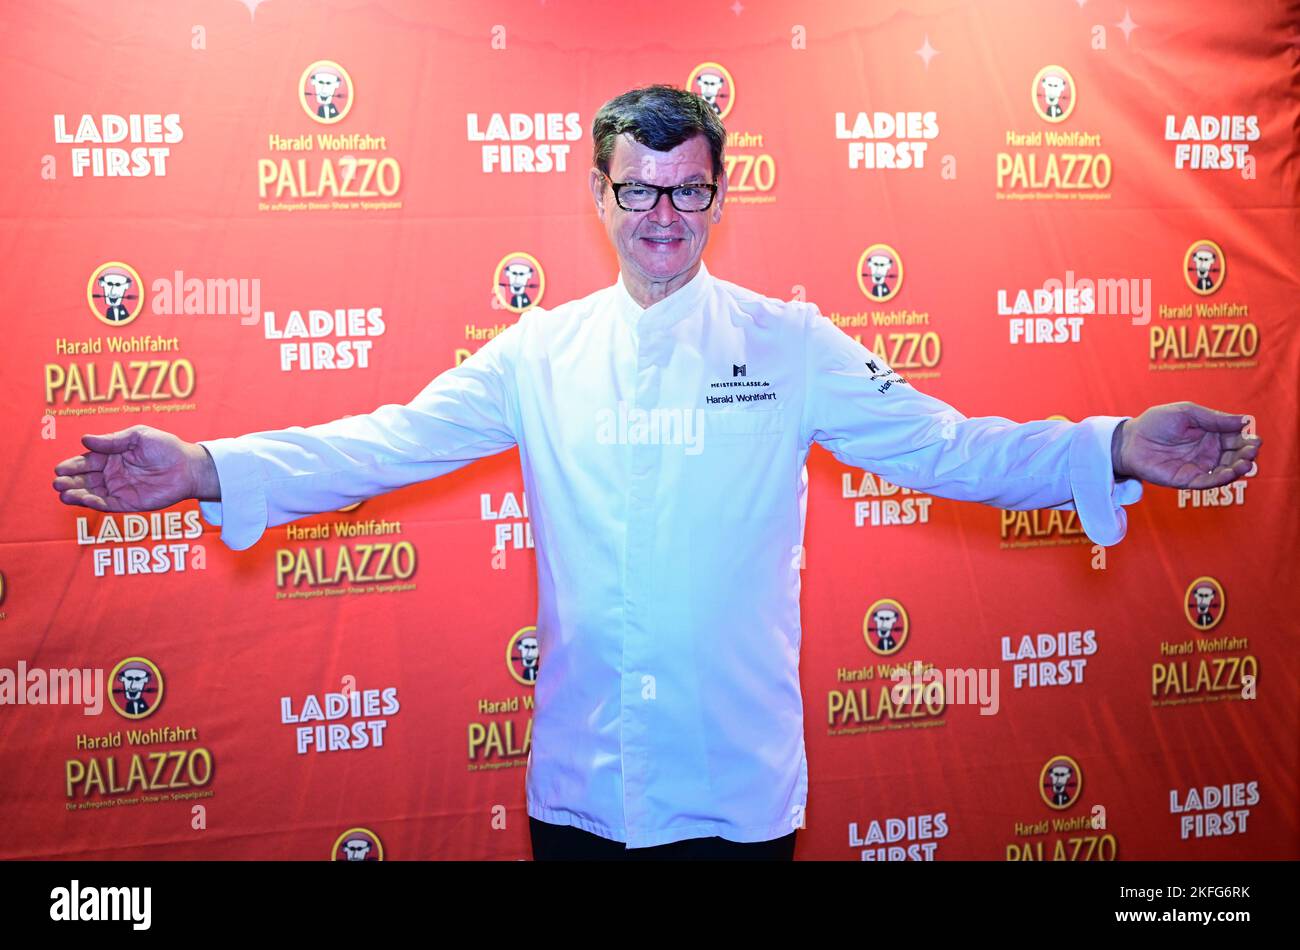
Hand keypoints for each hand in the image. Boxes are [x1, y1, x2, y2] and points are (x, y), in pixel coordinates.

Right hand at [52, 425, 217, 511]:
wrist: (188, 467)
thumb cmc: (165, 447)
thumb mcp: (138, 437)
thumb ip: (113, 441)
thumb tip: (85, 439)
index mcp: (111, 456)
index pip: (86, 461)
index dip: (72, 466)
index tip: (59, 469)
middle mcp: (111, 474)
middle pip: (84, 479)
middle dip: (69, 481)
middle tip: (57, 483)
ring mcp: (119, 489)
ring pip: (92, 493)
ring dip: (77, 494)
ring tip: (63, 494)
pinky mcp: (128, 503)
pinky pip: (108, 505)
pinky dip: (95, 503)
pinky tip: (85, 500)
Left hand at [1111, 402, 1261, 489]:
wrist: (1129, 439)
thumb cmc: (1156, 422)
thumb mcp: (1187, 413)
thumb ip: (1214, 418)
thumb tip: (1245, 420)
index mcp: (1211, 433)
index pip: (1236, 438)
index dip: (1247, 440)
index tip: (1255, 439)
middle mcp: (1209, 451)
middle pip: (1235, 455)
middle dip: (1246, 455)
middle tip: (1251, 452)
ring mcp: (1199, 466)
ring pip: (1225, 470)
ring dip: (1238, 469)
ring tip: (1245, 465)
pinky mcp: (1187, 479)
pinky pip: (1207, 482)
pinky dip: (1220, 480)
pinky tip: (1229, 474)